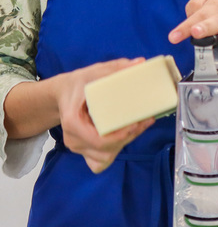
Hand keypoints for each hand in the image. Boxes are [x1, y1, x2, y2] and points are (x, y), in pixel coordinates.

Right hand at [56, 59, 155, 173]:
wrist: (63, 94)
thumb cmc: (78, 84)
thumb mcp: (94, 72)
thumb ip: (116, 68)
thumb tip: (140, 63)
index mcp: (73, 122)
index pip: (100, 139)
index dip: (122, 135)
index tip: (138, 122)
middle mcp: (73, 139)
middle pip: (106, 149)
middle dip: (130, 136)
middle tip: (146, 120)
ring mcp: (77, 147)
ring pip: (105, 157)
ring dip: (125, 143)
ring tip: (140, 125)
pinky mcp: (83, 150)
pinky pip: (99, 162)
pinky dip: (114, 151)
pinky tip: (125, 137)